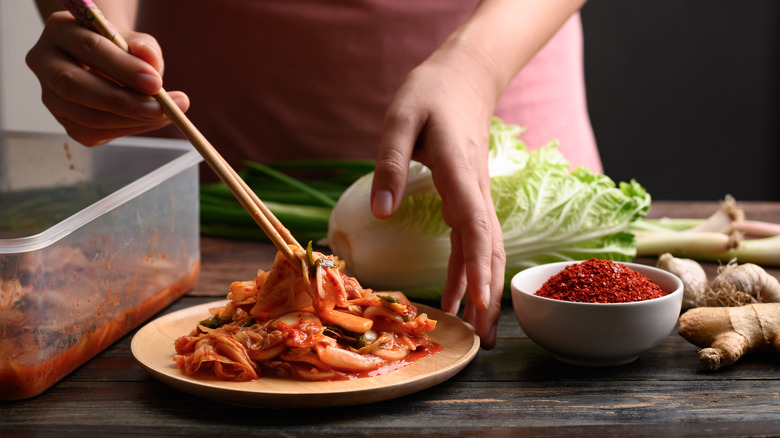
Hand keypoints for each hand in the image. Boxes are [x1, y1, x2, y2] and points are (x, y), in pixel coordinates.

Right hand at [25, 11, 188, 145]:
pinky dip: (127, 130)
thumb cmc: (122, 48)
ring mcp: (50, 95)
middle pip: (75, 87)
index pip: (88, 48)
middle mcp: (45, 62)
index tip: (156, 82)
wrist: (109, 62)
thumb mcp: (136, 41)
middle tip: (161, 109)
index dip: (123, 68)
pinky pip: (93, 133)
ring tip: (167, 115)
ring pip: (85, 116)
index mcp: (60, 30)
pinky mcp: (65, 121)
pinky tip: (150, 122)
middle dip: (123, 102)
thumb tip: (152, 64)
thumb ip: (144, 49)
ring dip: (131, 121)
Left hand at [371, 41, 505, 348]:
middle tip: (485, 341)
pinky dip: (468, 272)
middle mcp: (474, 190)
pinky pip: (473, 242)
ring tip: (477, 332)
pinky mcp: (469, 198)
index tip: (477, 304)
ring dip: (482, 290)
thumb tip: (380, 215)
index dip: (476, 268)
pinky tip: (457, 296)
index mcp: (458, 172)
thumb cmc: (429, 95)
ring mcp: (476, 196)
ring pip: (486, 251)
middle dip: (487, 296)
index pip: (474, 227)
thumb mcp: (400, 120)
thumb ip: (391, 164)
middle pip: (488, 250)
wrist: (463, 78)